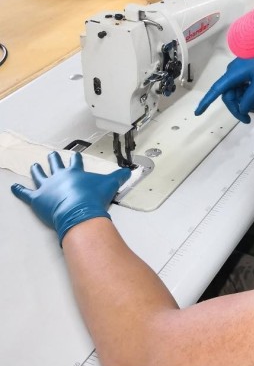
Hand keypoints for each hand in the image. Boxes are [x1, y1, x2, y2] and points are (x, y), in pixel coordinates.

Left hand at [11, 151, 131, 244]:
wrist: (79, 211)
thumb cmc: (91, 198)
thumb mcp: (109, 185)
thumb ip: (118, 177)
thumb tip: (128, 172)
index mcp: (75, 173)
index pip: (75, 162)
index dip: (75, 158)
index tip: (74, 154)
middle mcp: (59, 177)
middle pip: (55, 164)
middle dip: (54, 159)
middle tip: (52, 155)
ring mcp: (47, 187)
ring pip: (39, 175)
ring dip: (37, 170)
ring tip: (35, 166)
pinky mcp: (37, 199)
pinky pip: (25, 193)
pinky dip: (19, 191)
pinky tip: (14, 188)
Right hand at [194, 51, 253, 123]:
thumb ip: (250, 97)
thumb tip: (242, 108)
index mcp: (232, 76)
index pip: (215, 92)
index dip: (205, 103)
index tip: (197, 112)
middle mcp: (233, 74)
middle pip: (230, 96)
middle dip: (239, 107)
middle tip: (249, 117)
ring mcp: (240, 72)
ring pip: (239, 92)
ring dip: (247, 101)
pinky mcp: (247, 70)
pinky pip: (245, 85)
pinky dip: (251, 93)